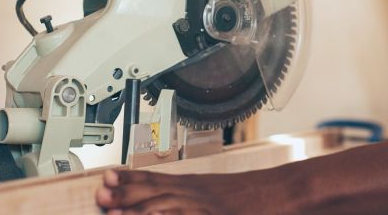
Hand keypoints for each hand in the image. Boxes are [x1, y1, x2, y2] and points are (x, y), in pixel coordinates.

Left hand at [95, 169, 269, 214]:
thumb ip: (195, 197)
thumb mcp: (218, 191)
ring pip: (166, 206)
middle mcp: (197, 193)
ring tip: (113, 213)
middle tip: (100, 194)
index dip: (129, 179)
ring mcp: (207, 206)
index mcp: (195, 185)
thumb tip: (167, 202)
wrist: (287, 192)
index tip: (107, 177)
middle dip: (125, 194)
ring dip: (138, 209)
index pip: (156, 179)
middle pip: (155, 191)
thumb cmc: (254, 196)